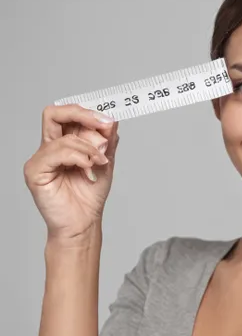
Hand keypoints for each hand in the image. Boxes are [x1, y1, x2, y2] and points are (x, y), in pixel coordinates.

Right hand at [24, 104, 119, 242]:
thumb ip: (107, 141)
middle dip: (83, 115)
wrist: (83, 222)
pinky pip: (57, 153)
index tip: (109, 120)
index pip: (68, 115)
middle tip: (104, 125)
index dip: (88, 112)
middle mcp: (49, 147)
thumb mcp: (105, 162)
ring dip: (90, 147)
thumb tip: (111, 120)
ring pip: (64, 137)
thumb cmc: (90, 195)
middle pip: (54, 113)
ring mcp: (40, 159)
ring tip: (100, 162)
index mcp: (64, 142)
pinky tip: (88, 169)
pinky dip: (79, 158)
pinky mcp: (35, 171)